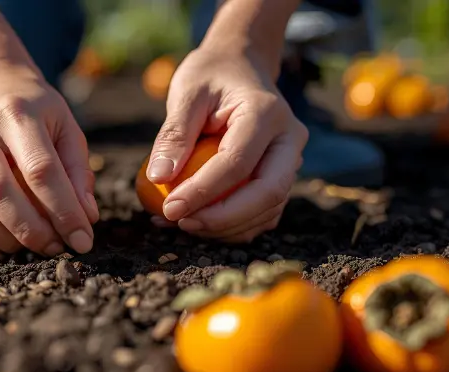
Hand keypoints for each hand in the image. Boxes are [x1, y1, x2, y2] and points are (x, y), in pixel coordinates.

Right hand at [0, 68, 98, 258]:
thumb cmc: (36, 113)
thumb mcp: (66, 128)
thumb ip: (78, 173)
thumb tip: (86, 217)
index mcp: (16, 113)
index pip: (41, 170)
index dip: (64, 211)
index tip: (83, 239)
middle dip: (33, 230)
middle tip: (57, 247)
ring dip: (8, 241)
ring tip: (36, 246)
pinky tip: (9, 246)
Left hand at [146, 48, 307, 242]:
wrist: (240, 66)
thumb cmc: (210, 76)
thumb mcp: (187, 94)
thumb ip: (174, 135)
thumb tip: (157, 178)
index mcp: (267, 113)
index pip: (238, 163)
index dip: (203, 192)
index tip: (169, 208)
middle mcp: (289, 139)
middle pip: (267, 193)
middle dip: (222, 219)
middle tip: (181, 224)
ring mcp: (291, 160)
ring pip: (268, 210)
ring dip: (225, 227)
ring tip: (180, 224)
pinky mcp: (281, 176)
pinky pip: (262, 212)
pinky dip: (231, 225)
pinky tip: (196, 221)